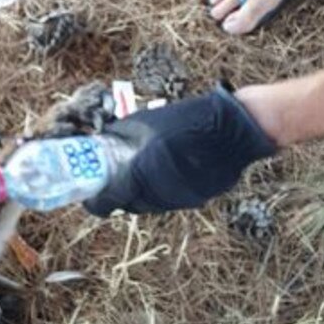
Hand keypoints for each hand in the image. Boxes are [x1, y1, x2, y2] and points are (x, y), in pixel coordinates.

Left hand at [84, 83, 276, 215]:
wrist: (234, 130)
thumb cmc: (185, 119)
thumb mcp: (143, 122)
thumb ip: (118, 138)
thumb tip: (98, 144)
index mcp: (139, 173)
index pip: (104, 202)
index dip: (93, 198)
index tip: (90, 189)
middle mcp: (156, 193)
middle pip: (125, 203)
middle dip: (117, 190)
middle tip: (115, 171)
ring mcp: (177, 201)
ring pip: (147, 204)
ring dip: (139, 190)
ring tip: (144, 165)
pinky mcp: (194, 201)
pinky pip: (167, 200)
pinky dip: (161, 188)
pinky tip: (167, 168)